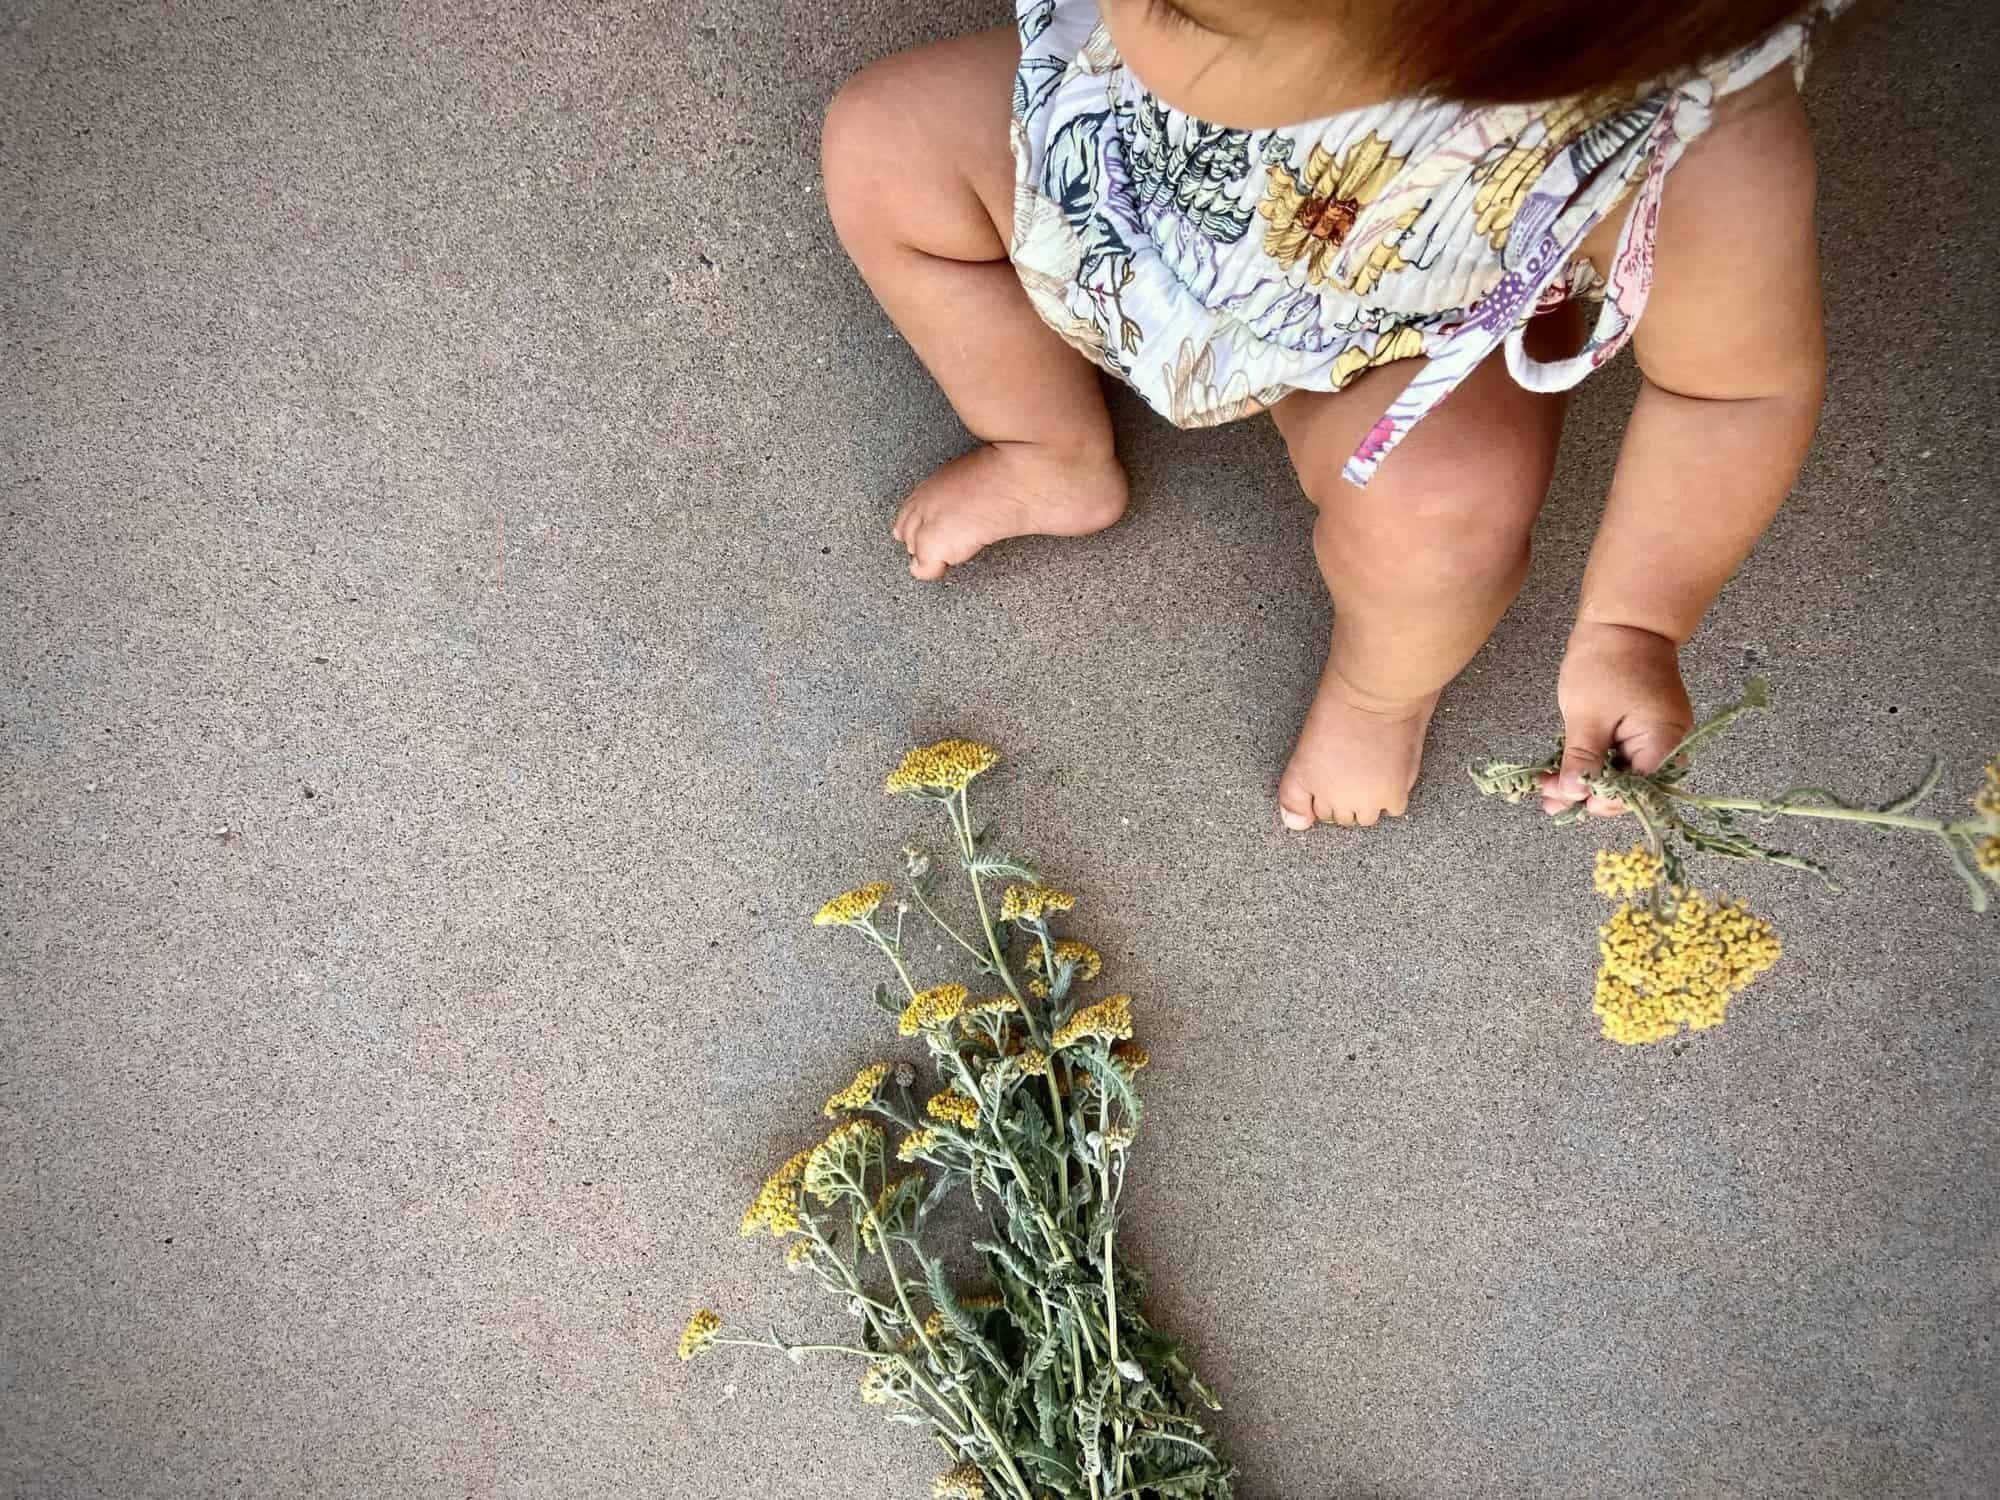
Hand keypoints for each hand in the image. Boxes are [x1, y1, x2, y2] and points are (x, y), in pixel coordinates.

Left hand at [1540, 622, 1693, 816]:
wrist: (1623, 620)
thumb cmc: (1606, 661)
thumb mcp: (1586, 717)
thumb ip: (1583, 760)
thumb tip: (1574, 795)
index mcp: (1662, 744)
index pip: (1633, 792)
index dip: (1598, 801)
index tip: (1562, 801)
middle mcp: (1667, 746)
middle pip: (1628, 786)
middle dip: (1587, 793)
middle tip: (1547, 799)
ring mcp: (1656, 736)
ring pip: (1619, 772)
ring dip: (1586, 779)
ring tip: (1548, 790)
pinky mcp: (1641, 727)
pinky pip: (1618, 754)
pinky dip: (1593, 761)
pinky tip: (1564, 771)